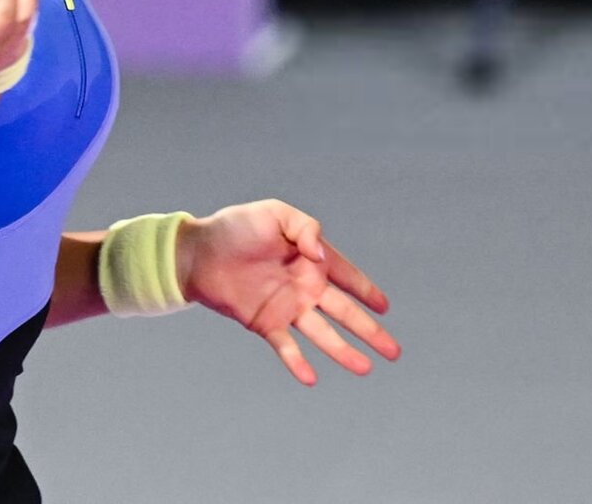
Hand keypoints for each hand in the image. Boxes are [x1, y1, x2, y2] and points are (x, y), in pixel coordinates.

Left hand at [179, 199, 399, 385]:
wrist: (197, 252)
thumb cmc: (235, 227)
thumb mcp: (275, 214)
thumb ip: (305, 229)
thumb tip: (322, 258)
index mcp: (310, 260)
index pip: (347, 277)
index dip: (367, 291)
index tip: (385, 306)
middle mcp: (304, 287)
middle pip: (344, 312)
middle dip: (369, 331)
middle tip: (394, 351)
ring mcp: (286, 307)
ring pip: (323, 334)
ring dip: (343, 351)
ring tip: (365, 368)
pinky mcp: (265, 323)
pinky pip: (286, 346)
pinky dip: (297, 362)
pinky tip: (310, 377)